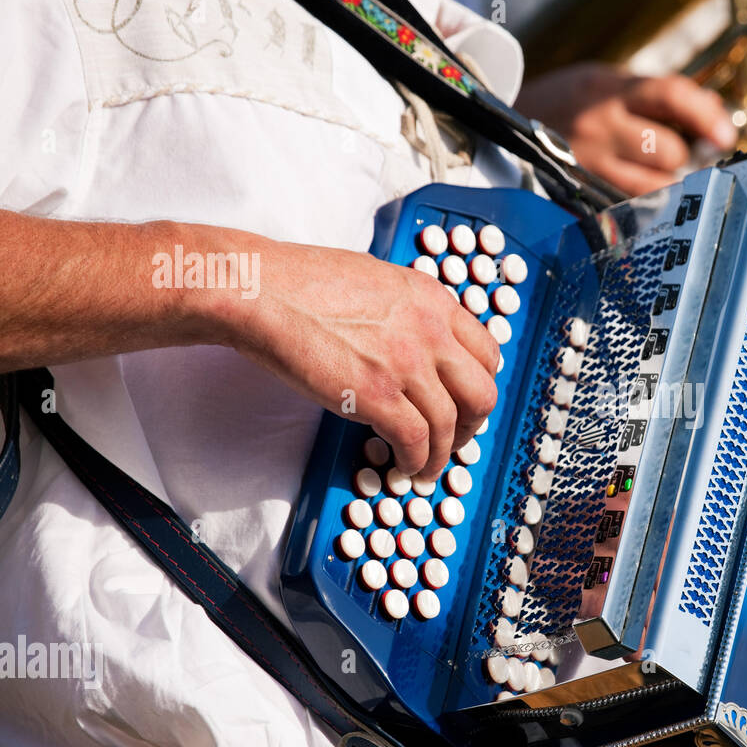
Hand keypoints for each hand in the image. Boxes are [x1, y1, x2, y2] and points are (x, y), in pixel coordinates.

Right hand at [213, 236, 499, 479]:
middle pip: (482, 392)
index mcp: (432, 300)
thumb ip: (407, 311)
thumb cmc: (300, 284)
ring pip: (450, 424)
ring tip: (425, 465)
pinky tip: (405, 466)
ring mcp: (406, 363)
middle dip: (471, 424)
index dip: (479, 385)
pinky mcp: (377, 394)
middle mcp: (430, 331)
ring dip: (442, 453)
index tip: (465, 402)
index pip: (487, 353)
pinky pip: (416, 440)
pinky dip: (415, 460)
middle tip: (453, 437)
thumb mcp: (377, 281)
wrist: (260, 290)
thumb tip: (415, 341)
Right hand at [515, 63, 737, 194]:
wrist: (503, 122)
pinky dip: (643, 204)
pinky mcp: (578, 197)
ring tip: (651, 173)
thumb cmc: (569, 103)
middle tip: (674, 154)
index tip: (725, 135)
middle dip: (680, 156)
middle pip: (669, 151)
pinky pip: (629, 210)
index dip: (707, 115)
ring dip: (665, 183)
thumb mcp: (607, 82)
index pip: (671, 96)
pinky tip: (636, 194)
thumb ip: (657, 97)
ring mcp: (587, 165)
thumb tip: (713, 118)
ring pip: (654, 187)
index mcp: (609, 90)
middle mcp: (598, 127)